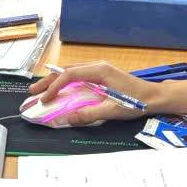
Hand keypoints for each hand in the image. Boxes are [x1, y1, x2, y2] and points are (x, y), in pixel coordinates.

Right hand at [27, 61, 160, 125]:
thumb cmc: (136, 101)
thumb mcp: (112, 110)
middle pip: (67, 70)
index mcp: (99, 71)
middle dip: (48, 81)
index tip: (44, 100)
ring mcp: (99, 69)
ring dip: (55, 80)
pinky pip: (78, 75)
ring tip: (41, 90)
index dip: (54, 87)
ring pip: (72, 71)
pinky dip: (65, 81)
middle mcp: (97, 66)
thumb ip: (88, 114)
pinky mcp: (102, 75)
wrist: (154, 97)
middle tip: (32, 92)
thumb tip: (67, 119)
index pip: (70, 76)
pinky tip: (60, 88)